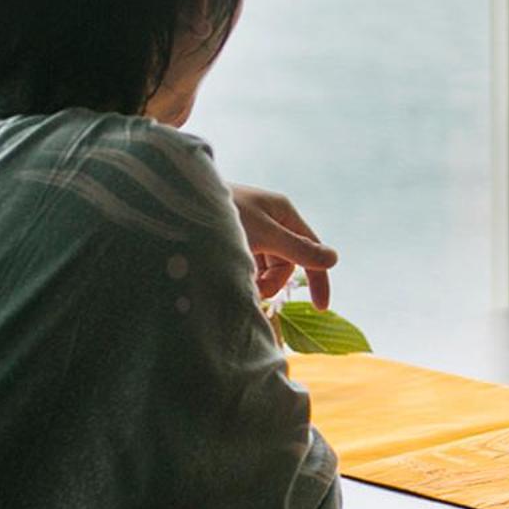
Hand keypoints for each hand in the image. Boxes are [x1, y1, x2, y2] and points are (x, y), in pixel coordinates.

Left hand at [229, 185, 338, 307]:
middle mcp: (270, 217)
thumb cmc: (221, 214)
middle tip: (254, 293)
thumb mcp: (264, 234)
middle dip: (273, 281)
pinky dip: (242, 271)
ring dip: (256, 279)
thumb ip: (298, 250)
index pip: (312, 249)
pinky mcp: (232, 234)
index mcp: (283, 211)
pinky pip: (248, 260)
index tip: (321, 307)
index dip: (319, 278)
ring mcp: (250, 225)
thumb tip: (334, 259)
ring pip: (266, 263)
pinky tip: (227, 274)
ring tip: (234, 282)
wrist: (174, 201)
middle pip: (286, 260)